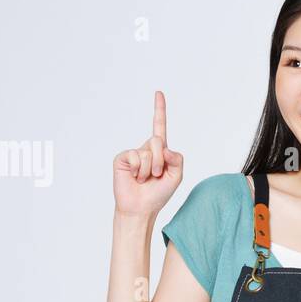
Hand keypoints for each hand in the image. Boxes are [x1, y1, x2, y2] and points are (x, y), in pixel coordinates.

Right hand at [113, 90, 183, 216]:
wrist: (141, 208)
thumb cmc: (158, 194)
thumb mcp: (176, 177)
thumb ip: (177, 159)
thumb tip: (165, 148)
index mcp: (160, 151)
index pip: (159, 126)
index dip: (159, 109)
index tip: (158, 93)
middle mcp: (146, 149)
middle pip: (158, 140)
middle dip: (160, 161)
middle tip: (156, 175)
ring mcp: (133, 153)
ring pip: (148, 151)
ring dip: (150, 169)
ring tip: (144, 179)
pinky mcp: (122, 158)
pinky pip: (135, 156)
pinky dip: (139, 170)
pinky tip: (135, 177)